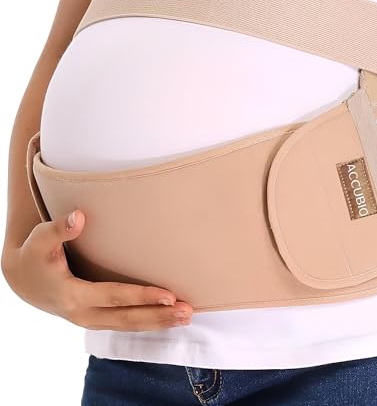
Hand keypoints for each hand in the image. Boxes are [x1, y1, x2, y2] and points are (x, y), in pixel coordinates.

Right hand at [2, 210, 193, 330]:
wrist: (22, 281)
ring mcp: (90, 320)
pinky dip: (148, 322)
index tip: (169, 295)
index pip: (114, 297)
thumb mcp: (40, 241)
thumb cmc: (34, 256)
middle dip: (159, 316)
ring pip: (128, 326)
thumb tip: (79, 216)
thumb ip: (59, 229)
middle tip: (188, 312)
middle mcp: (84, 314)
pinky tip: (168, 318)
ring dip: (158, 322)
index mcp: (73, 296)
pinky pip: (124, 324)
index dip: (142, 296)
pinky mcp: (96, 318)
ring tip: (186, 317)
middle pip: (127, 319)